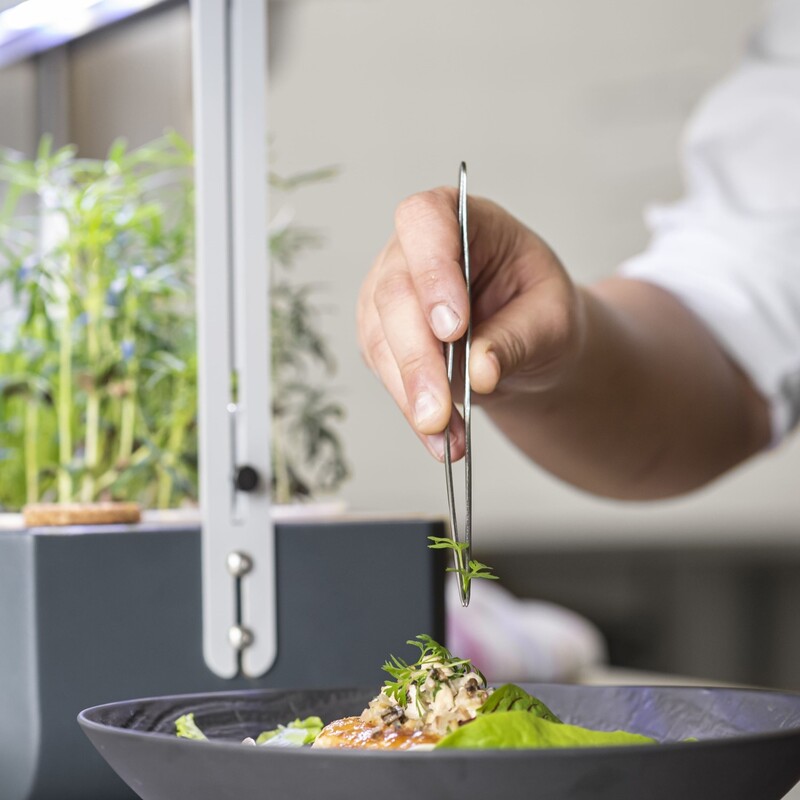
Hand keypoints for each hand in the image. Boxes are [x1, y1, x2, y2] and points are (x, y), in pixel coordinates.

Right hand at [357, 187, 585, 461]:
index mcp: (460, 219)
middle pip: (395, 293)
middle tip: (440, 411)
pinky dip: (413, 409)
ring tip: (447, 437)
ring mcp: (389, 294)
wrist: (527, 341)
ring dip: (411, 394)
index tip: (453, 329)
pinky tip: (440, 439)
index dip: (432, 271)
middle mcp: (412, 251)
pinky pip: (386, 373)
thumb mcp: (551, 318)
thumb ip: (518, 337)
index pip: (426, 222)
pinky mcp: (382, 337)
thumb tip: (479, 371)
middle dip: (418, 358)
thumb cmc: (539, 309)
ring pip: (380, 340)